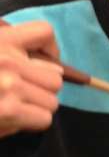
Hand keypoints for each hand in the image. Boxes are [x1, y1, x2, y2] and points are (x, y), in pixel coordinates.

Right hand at [0, 21, 62, 137]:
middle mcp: (6, 59)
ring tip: (15, 110)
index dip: (51, 51)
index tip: (44, 64)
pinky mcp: (9, 109)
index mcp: (0, 40)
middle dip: (42, 91)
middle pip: (55, 78)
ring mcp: (9, 84)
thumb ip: (13, 55)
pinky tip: (12, 121)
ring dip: (37, 109)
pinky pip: (44, 118)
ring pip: (52, 101)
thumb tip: (53, 69)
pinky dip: (31, 124)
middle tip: (22, 97)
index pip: (45, 32)